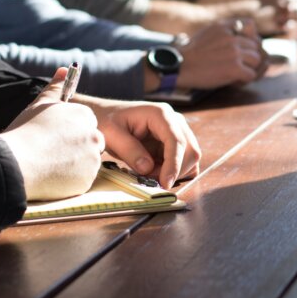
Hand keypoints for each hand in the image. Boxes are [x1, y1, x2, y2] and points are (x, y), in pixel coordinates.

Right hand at [0, 68, 104, 200]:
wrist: (16, 163)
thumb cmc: (26, 131)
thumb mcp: (40, 104)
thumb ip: (55, 87)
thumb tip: (64, 69)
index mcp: (85, 116)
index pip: (86, 124)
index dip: (70, 132)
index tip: (55, 138)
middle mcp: (94, 136)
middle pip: (91, 143)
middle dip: (76, 148)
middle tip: (52, 153)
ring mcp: (92, 160)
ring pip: (87, 162)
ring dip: (73, 164)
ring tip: (49, 164)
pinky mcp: (87, 181)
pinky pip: (81, 180)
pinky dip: (70, 181)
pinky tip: (52, 176)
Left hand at [76, 98, 200, 188]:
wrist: (106, 116)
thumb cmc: (107, 121)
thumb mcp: (111, 135)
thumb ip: (129, 150)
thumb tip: (148, 168)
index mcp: (160, 114)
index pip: (176, 141)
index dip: (174, 164)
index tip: (165, 183)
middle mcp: (174, 121)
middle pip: (190, 150)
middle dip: (175, 171)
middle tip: (150, 180)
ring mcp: (177, 131)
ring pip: (190, 158)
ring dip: (174, 172)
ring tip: (149, 173)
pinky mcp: (175, 142)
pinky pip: (184, 161)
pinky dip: (174, 172)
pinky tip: (156, 171)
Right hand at [176, 19, 268, 88]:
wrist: (179, 66)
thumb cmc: (192, 53)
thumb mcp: (207, 32)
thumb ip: (224, 30)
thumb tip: (243, 36)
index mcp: (224, 26)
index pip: (250, 25)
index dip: (249, 37)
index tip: (242, 46)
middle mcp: (232, 37)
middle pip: (255, 46)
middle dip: (249, 56)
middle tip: (238, 64)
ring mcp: (234, 52)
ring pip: (257, 60)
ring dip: (249, 68)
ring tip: (236, 73)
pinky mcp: (234, 68)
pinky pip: (251, 75)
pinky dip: (244, 80)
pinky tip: (233, 80)